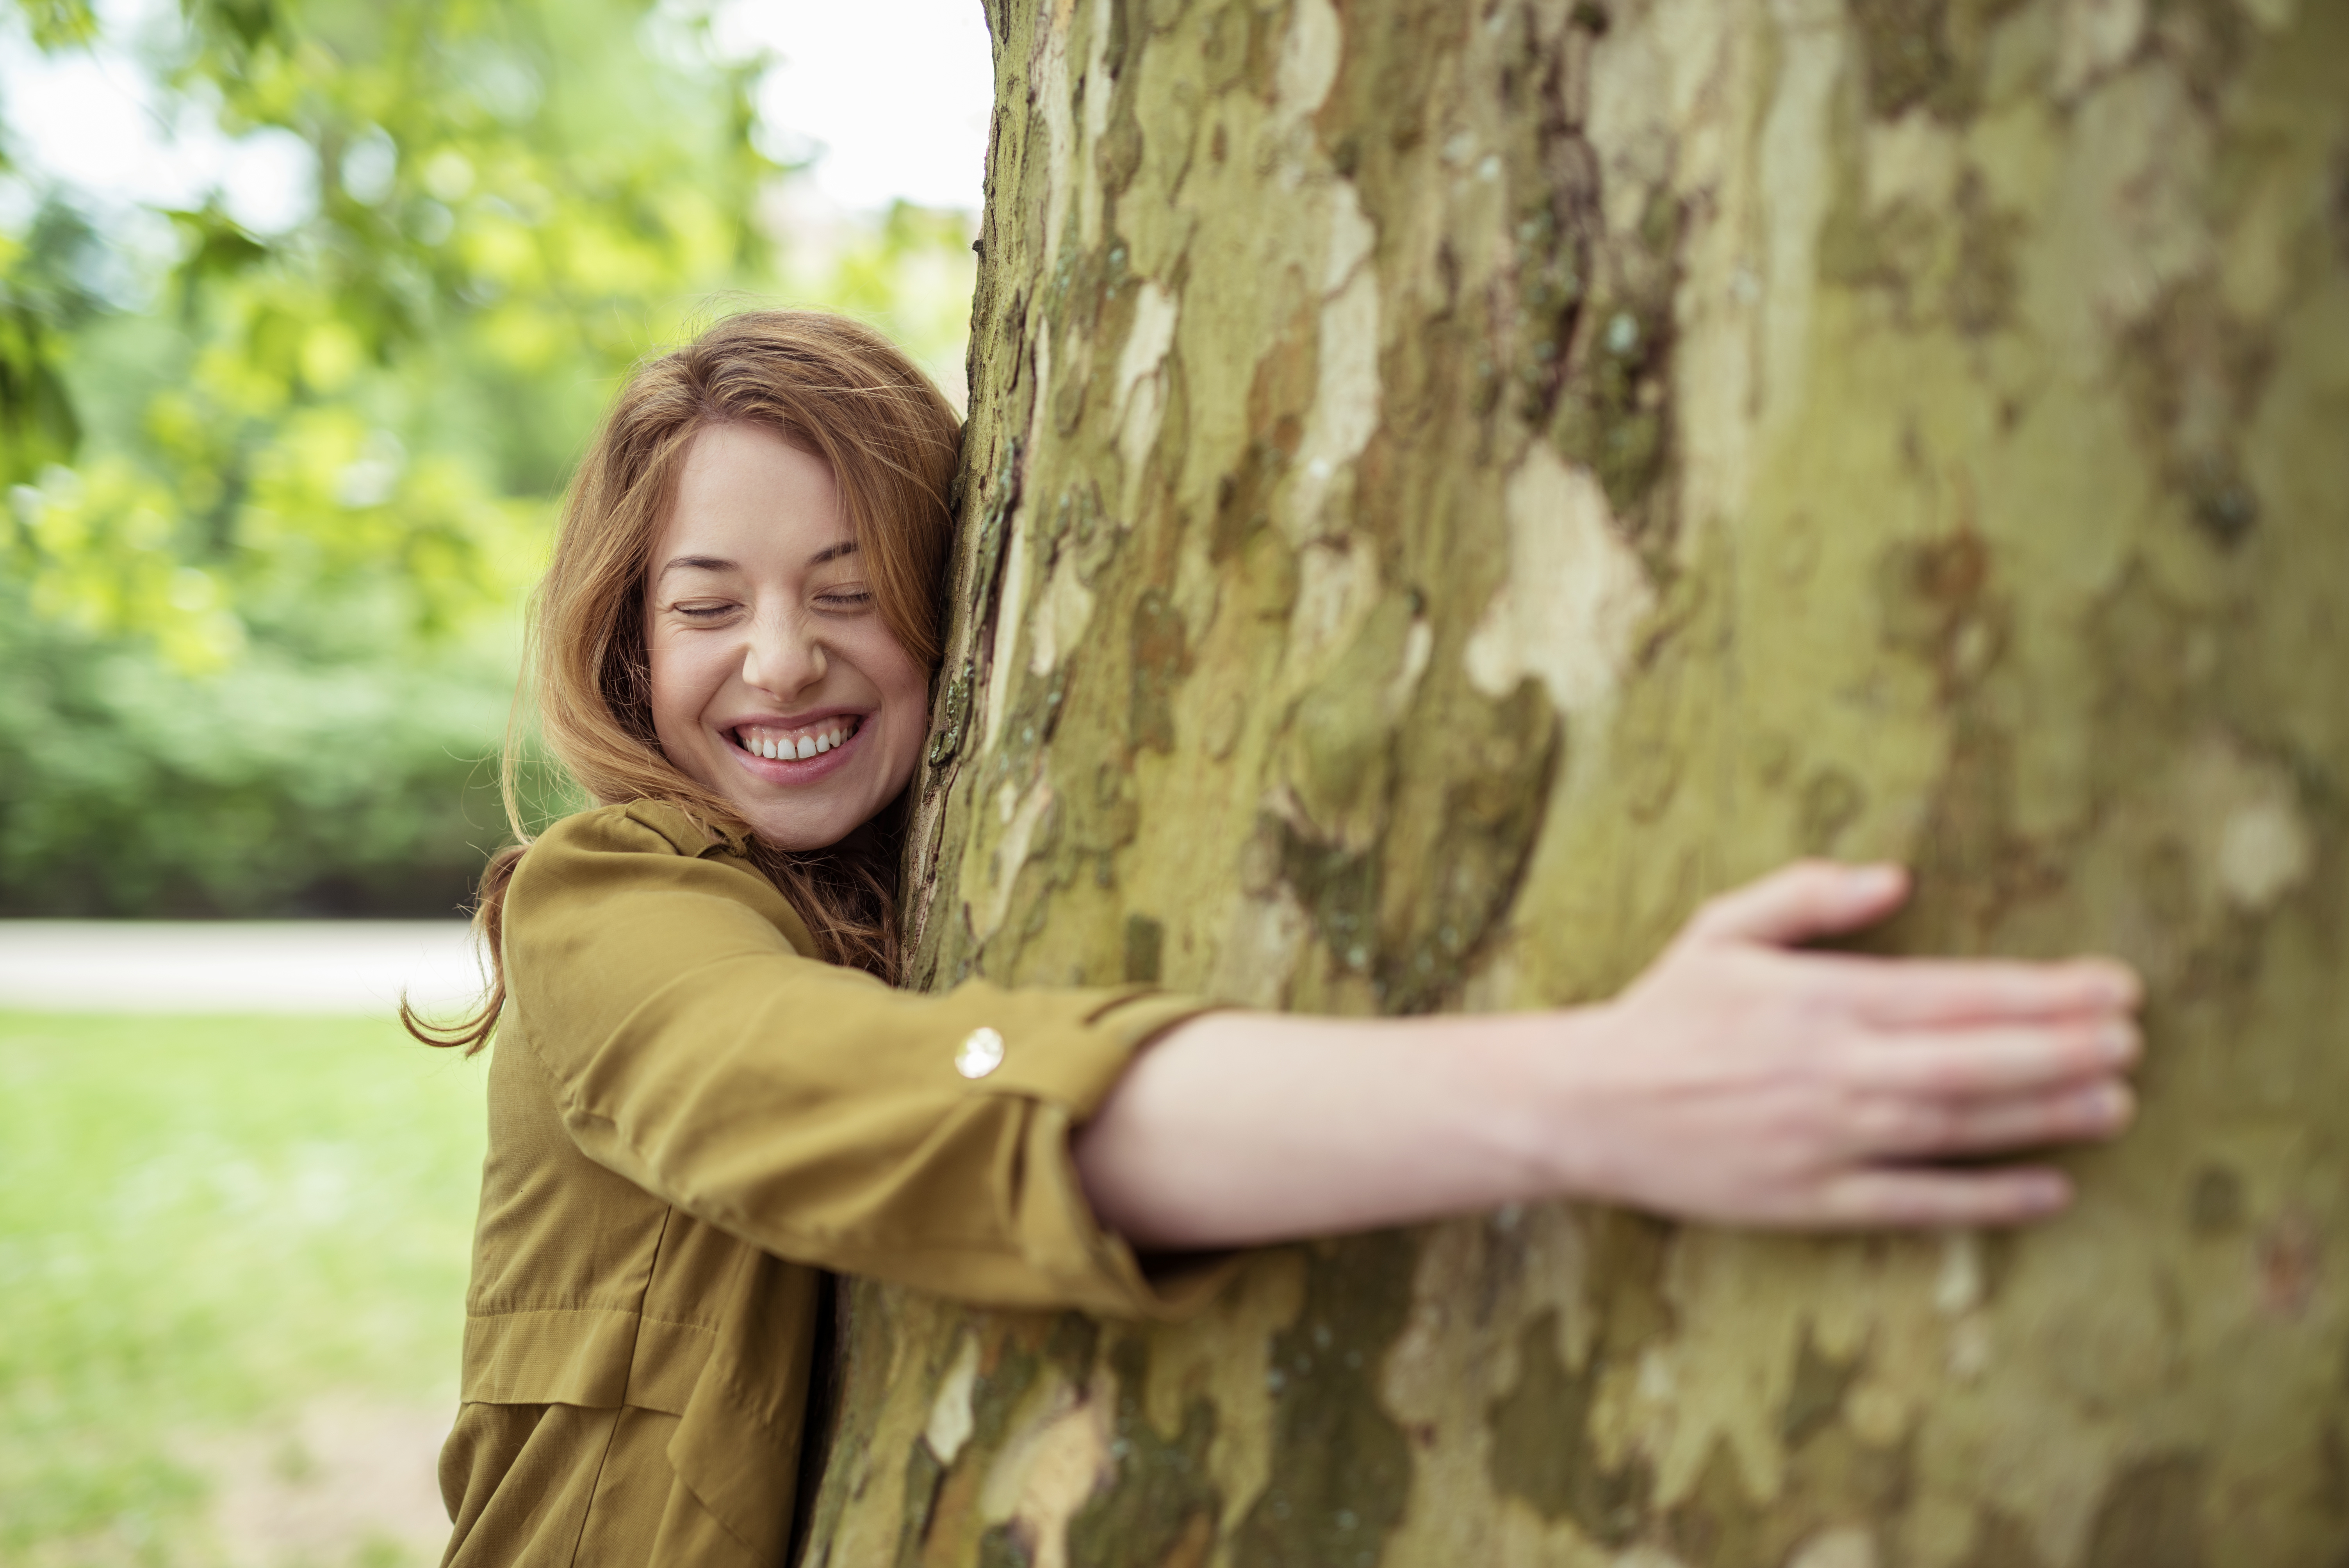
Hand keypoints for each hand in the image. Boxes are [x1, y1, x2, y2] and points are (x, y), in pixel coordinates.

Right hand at [1541, 860, 2141, 1227]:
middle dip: (2065, 1048)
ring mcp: (1825, 1139)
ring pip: (1959, 1127)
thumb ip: (1809, 897)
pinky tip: (2052, 1189)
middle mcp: (1832, 1068)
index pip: (1956, 992)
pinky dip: (1987, 1198)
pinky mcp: (1811, 1200)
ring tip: (2117, 1103)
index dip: (2042, 990)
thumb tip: (1898, 877)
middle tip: (2134, 1040)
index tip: (2110, 985)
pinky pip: (1917, 1202)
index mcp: (1818, 998)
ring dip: (2046, 1116)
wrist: (1588, 1105)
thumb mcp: (1723, 930)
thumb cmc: (1664, 1012)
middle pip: (1974, 1060)